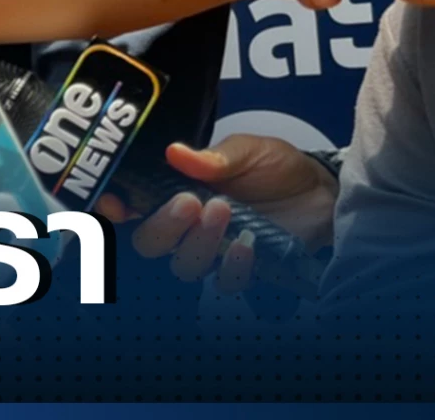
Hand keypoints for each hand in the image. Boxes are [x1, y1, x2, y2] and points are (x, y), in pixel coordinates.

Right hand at [104, 134, 336, 294]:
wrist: (321, 192)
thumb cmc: (275, 167)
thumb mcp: (247, 151)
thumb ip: (214, 157)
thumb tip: (175, 152)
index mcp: (172, 192)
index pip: (130, 207)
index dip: (113, 210)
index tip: (114, 204)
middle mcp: (184, 226)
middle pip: (149, 243)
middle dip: (163, 226)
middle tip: (190, 202)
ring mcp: (211, 251)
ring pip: (182, 265)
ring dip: (198, 243)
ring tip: (224, 212)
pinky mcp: (240, 270)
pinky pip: (224, 282)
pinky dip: (233, 267)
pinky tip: (247, 244)